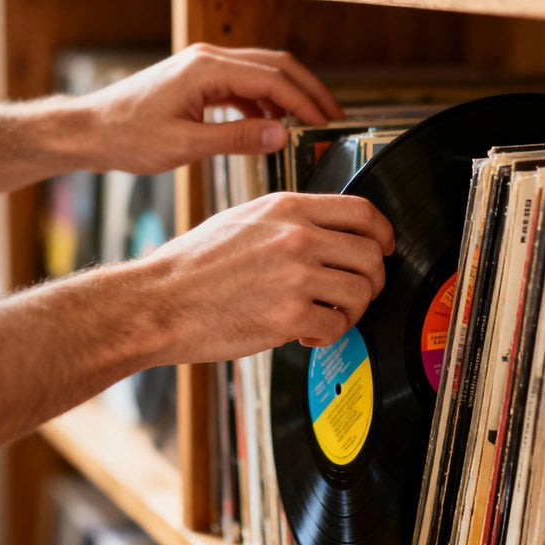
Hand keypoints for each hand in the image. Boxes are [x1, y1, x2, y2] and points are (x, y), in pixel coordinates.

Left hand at [73, 44, 344, 173]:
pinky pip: (243, 85)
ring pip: (261, 73)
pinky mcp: (199, 80)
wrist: (90, 130)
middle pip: (274, 66)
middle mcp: (207, 59)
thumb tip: (280, 135)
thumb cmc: (127, 137)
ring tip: (308, 123)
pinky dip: (264, 103)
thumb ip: (236, 139)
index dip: (304, 101)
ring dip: (288, 96)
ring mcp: (203, 67)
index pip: (271, 79)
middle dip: (306, 91)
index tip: (326, 122)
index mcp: (206, 69)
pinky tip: (271, 127)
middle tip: (331, 117)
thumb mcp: (185, 145)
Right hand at [139, 192, 394, 363]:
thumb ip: (287, 221)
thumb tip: (324, 232)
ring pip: (360, 293)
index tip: (385, 248)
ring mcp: (296, 275)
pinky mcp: (290, 315)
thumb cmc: (193, 266)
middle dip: (373, 280)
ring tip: (328, 316)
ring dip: (352, 311)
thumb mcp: (243, 219)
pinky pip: (336, 326)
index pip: (363, 211)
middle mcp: (298, 237)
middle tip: (357, 294)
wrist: (159, 302)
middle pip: (371, 255)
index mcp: (288, 209)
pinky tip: (306, 333)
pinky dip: (328, 335)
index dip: (384, 233)